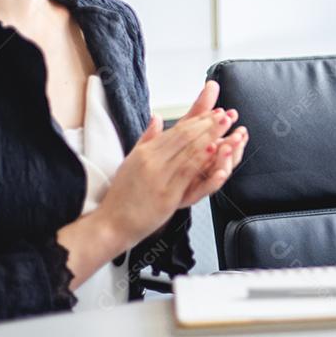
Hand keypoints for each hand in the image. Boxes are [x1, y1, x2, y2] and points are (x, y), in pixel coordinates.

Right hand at [95, 82, 237, 248]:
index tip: (214, 112)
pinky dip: (202, 161)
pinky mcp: (167, 197)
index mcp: (145, 153)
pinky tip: (213, 151)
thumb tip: (156, 118)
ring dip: (210, 137)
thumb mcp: (130, 162)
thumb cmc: (122, 196)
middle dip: (208, 124)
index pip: (176, 130)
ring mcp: (159, 178)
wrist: (111, 224)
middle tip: (225, 115)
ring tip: (225, 127)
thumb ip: (147, 139)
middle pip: (185, 137)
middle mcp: (151, 162)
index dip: (198, 120)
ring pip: (188, 152)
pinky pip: (187, 174)